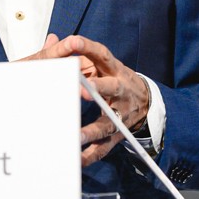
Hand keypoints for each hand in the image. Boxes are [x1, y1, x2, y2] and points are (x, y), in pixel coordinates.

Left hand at [18, 35, 149, 166]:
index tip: (73, 41)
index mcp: (114, 69)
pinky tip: (76, 159)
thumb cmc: (115, 79)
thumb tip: (53, 39)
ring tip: (76, 136)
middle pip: (111, 88)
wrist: (145, 101)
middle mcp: (120, 90)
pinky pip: (104, 146)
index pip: (102, 55)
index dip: (88, 48)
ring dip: (92, 130)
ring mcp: (120, 114)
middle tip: (82, 91)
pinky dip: (90, 154)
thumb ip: (78, 54)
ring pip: (107, 123)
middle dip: (98, 88)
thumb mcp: (103, 63)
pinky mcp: (117, 134)